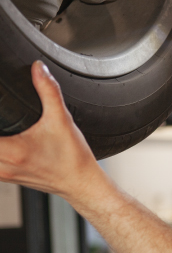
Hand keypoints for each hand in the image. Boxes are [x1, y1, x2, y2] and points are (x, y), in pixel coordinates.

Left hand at [0, 61, 102, 200]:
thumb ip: (48, 90)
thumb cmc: (73, 160)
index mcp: (11, 151)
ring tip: (4, 127)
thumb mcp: (62, 120)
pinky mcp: (6, 176)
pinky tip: (6, 141)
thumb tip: (38, 69)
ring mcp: (2, 173)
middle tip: (2, 116)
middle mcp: (2, 165)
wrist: (82, 184)